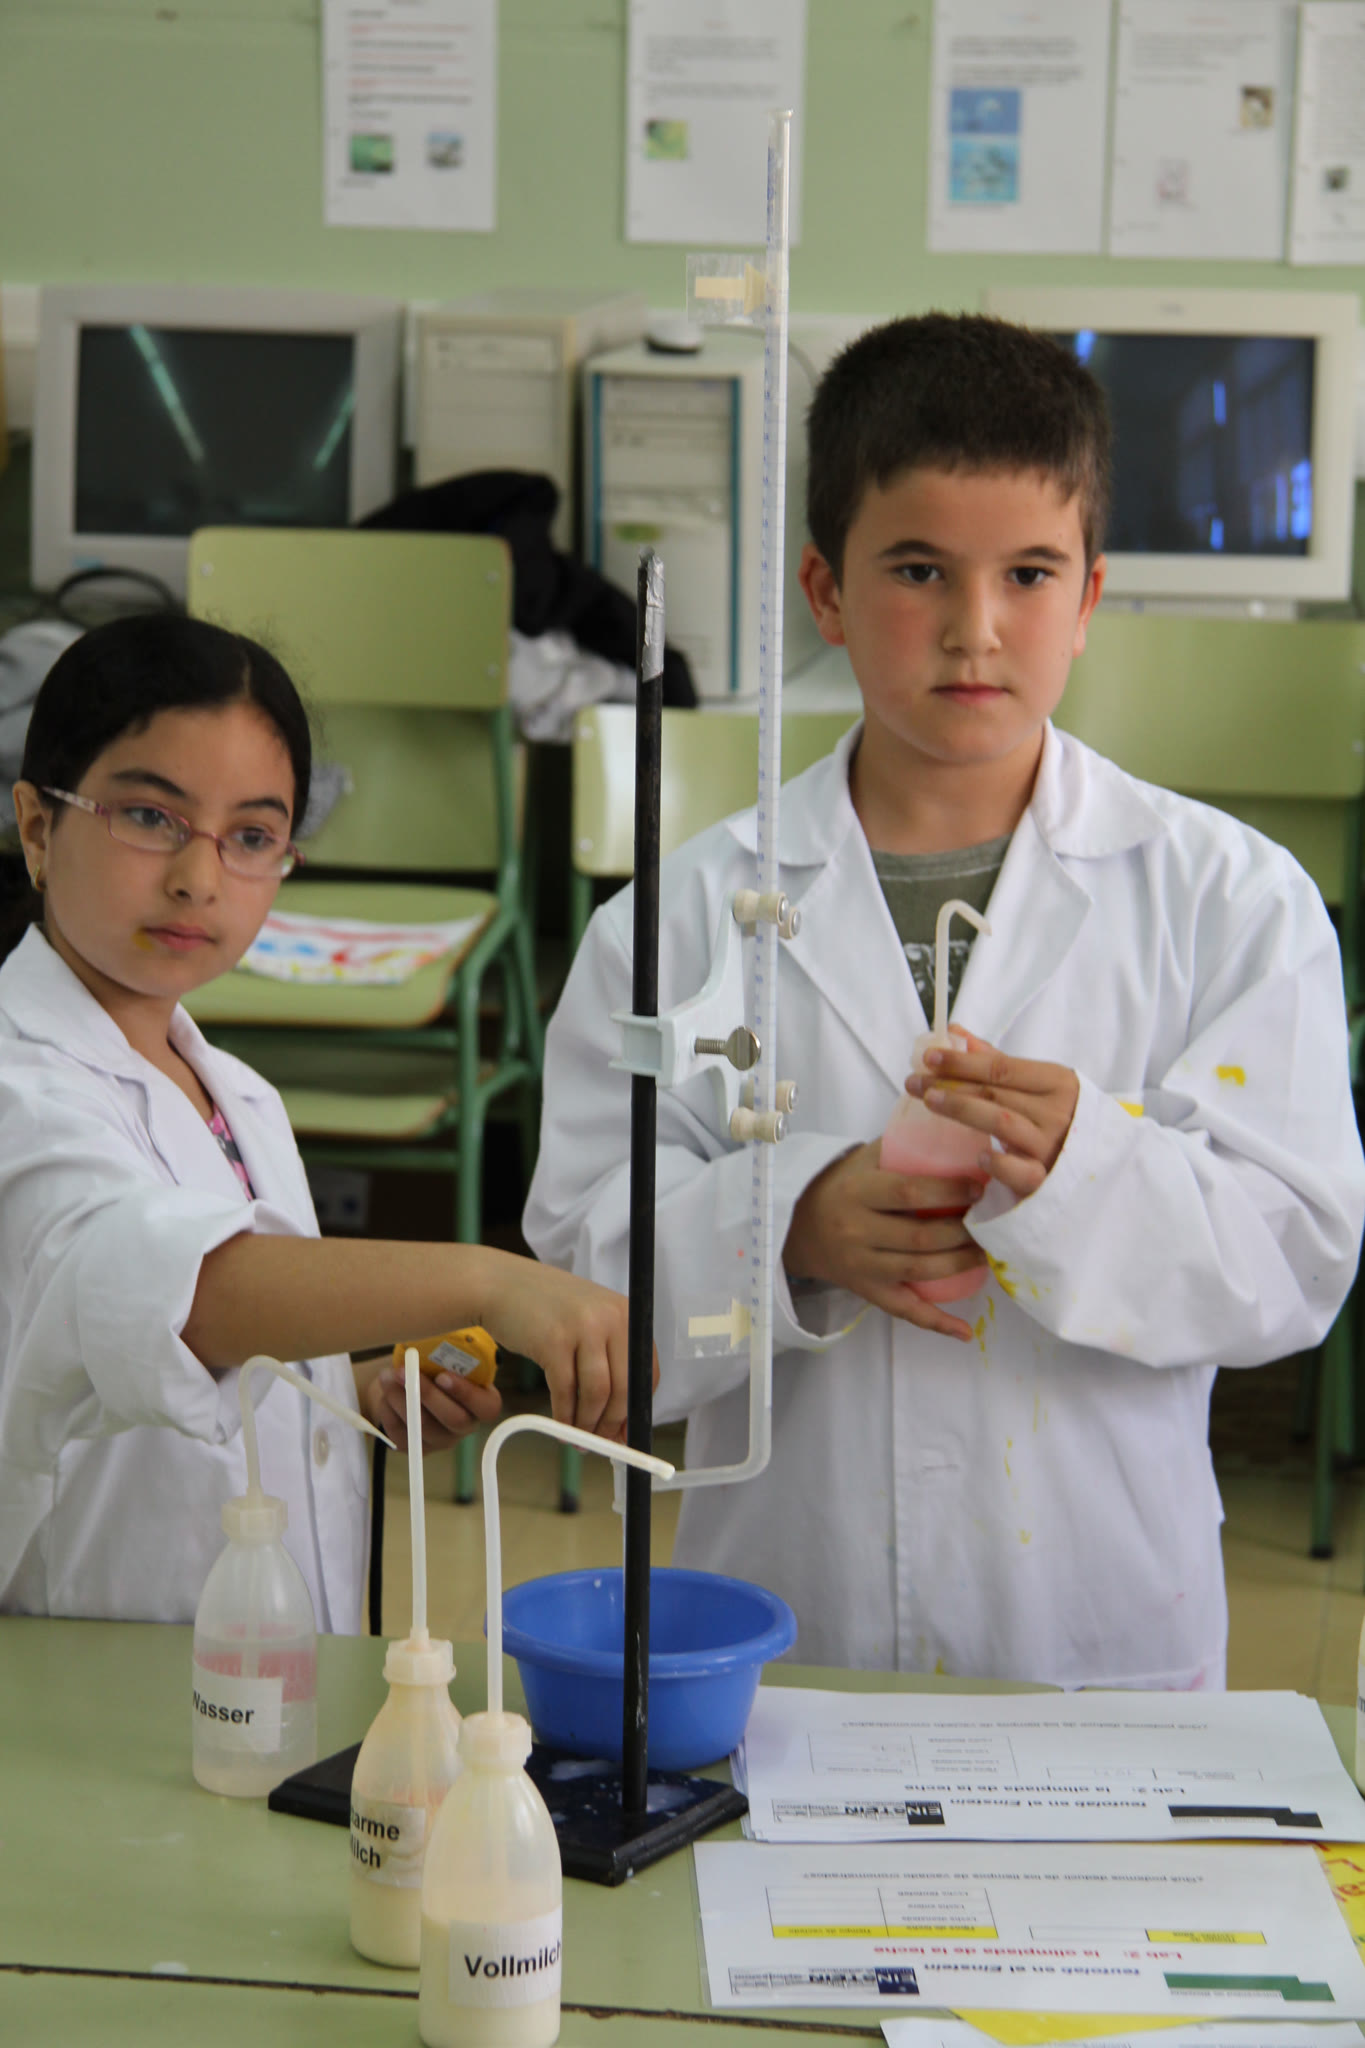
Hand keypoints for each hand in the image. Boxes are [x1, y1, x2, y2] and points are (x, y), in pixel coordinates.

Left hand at [363, 1361, 501, 1453]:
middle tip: (403, 1372)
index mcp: (483, 1403)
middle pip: (453, 1419)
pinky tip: (385, 1394)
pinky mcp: (416, 1448)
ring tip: (387, 1376)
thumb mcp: (449, 1354)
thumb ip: (451, 1350)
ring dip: (401, 1400)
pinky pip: (402, 1436)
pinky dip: (390, 1413)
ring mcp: (441, 1440)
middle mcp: (466, 1426)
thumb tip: (438, 1330)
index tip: (442, 1375)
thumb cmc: (436, 1363)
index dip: (466, 1394)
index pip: (487, 1408)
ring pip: (423, 1428)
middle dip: (426, 1394)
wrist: (411, 1381)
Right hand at [475, 1250, 656, 1441]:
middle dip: (613, 1424)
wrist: (500, 1284)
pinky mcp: (553, 1340)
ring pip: (597, 1393)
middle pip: (624, 1387)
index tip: (626, 1433)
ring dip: (587, 1424)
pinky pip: (565, 1391)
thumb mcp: (588, 1320)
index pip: (646, 1372)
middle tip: (600, 1444)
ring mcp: (582, 1327)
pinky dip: (564, 1415)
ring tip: (578, 1439)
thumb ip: (608, 1357)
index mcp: (626, 1314)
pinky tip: (560, 1425)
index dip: (636, 1409)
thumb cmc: (544, 1308)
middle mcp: (611, 1317)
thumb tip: (622, 1417)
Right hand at [784, 1140, 984, 1341]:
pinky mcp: (867, 1292)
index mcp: (858, 1191)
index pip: (909, 1192)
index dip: (948, 1192)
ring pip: (920, 1272)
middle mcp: (857, 1231)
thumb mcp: (863, 1158)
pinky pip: (905, 1311)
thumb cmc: (842, 1184)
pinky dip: (937, 1323)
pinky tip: (965, 1331)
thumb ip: (903, 1145)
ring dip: (962, 1265)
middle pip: (921, 1237)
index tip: (979, 1188)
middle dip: (964, 1232)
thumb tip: (957, 1129)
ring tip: (988, 1253)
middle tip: (992, 1222)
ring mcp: (861, 1266)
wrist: (796, 1225)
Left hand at [909, 1028, 1078, 1199]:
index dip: (962, 1061)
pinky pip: (1022, 1171)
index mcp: (1057, 1082)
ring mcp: (1052, 1146)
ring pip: (1002, 1122)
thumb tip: (956, 1033)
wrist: (1099, 1163)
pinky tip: (977, 1155)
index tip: (928, 1057)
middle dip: (950, 1083)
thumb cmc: (1059, 1117)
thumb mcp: (1039, 1086)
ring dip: (963, 1110)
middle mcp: (1056, 1112)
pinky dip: (1000, 1163)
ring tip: (929, 1101)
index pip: (1002, 1067)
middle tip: (913, 1081)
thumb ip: (998, 1061)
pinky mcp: (1047, 1180)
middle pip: (995, 1092)